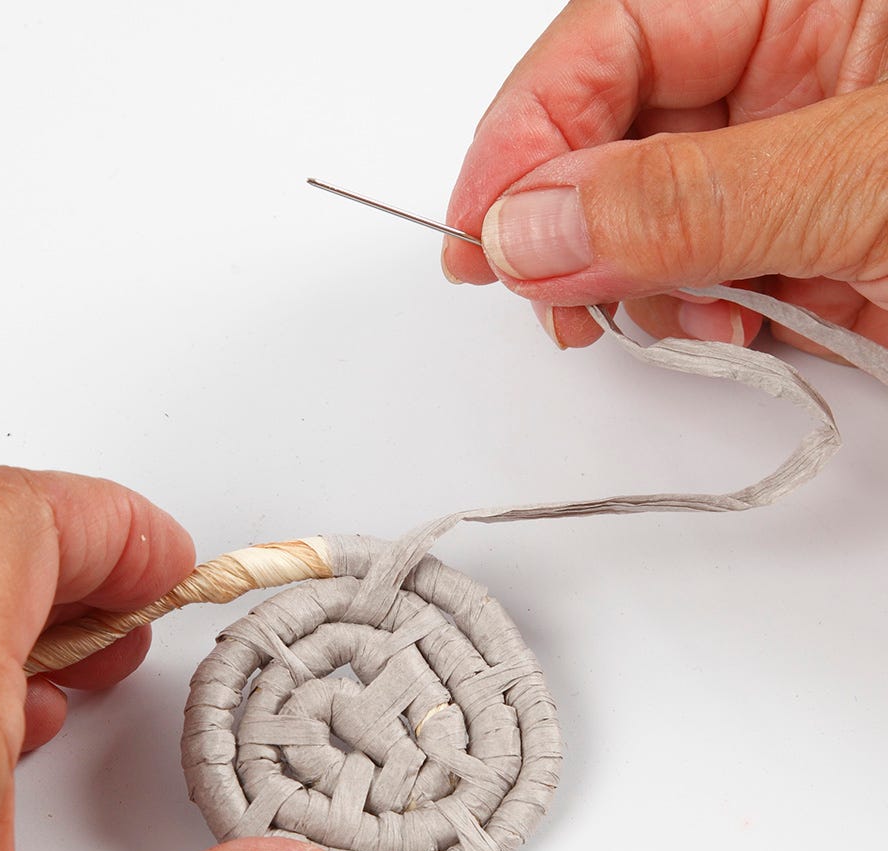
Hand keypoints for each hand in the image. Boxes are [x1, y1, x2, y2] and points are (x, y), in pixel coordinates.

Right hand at [443, 0, 887, 355]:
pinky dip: (698, 323)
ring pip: (648, 222)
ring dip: (644, 288)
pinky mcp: (806, 252)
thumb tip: (527, 231)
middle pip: (615, 133)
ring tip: (691, 324)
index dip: (529, 129)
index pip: (615, 34)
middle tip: (550, 296)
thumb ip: (684, 204)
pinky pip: (705, 282)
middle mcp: (795, 74)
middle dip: (577, 226)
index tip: (479, 228)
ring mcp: (795, 169)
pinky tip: (734, 337)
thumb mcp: (856, 185)